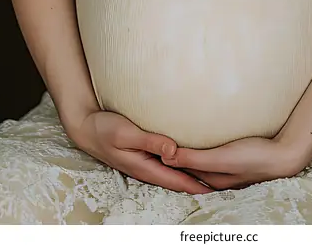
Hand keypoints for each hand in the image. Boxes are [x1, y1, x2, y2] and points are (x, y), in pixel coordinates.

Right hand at [66, 109, 214, 194]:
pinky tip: (188, 158)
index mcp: (147, 168)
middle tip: (224, 180)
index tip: (220, 185)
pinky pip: (167, 163)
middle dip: (200, 182)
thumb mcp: (127, 133)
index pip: (179, 181)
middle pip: (180, 180)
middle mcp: (148, 168)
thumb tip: (175, 150)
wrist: (86, 127)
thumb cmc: (105, 129)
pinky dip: (181, 164)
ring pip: (174, 173)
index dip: (199, 184)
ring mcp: (146, 162)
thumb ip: (151, 141)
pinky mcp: (144, 154)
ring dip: (192, 174)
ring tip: (212, 173)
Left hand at [161, 134, 305, 190]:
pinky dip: (204, 148)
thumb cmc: (252, 157)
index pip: (183, 169)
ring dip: (190, 151)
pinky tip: (205, 137)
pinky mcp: (237, 159)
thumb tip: (167, 156)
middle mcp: (218, 177)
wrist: (284, 155)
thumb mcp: (220, 158)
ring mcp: (228, 169)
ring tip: (177, 136)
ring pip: (202, 160)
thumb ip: (194, 158)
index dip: (168, 158)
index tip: (153, 145)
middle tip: (160, 139)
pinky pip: (214, 154)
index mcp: (212, 179)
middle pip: (191, 166)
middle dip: (176, 156)